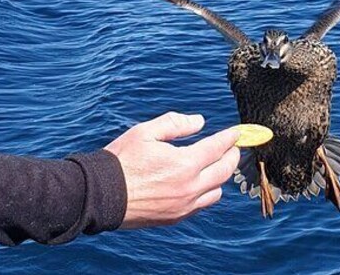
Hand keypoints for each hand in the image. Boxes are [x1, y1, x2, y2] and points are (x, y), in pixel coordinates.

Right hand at [104, 112, 240, 228]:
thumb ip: (174, 124)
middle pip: (224, 171)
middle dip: (232, 156)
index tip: (237, 132)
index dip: (229, 138)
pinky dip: (206, 192)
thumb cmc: (121, 160)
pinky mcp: (175, 218)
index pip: (217, 148)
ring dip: (219, 177)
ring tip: (214, 165)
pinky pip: (202, 205)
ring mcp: (184, 205)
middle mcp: (190, 187)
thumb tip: (199, 121)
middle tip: (232, 148)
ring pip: (216, 191)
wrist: (102, 194)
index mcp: (184, 163)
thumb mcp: (145, 132)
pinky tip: (199, 184)